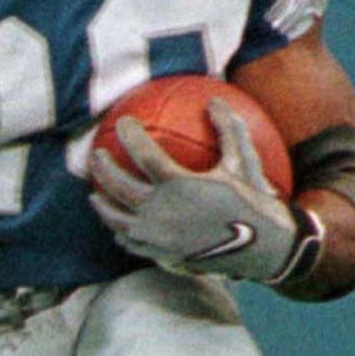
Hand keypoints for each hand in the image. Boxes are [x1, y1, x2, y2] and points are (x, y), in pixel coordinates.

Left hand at [89, 103, 302, 283]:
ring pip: (116, 219)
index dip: (129, 135)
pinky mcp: (161, 254)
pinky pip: (131, 242)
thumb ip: (227, 129)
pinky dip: (120, 231)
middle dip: (102, 167)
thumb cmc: (251, 202)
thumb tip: (214, 101)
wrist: (260, 248)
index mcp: (177, 184)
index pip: (142, 154)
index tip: (122, 123)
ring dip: (102, 204)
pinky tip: (119, 226)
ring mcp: (157, 236)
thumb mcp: (241, 163)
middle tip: (96, 155)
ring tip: (94, 195)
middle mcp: (160, 211)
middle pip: (118, 186)